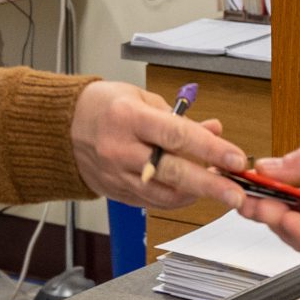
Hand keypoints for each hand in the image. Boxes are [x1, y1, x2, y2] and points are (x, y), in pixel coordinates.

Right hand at [72, 81, 246, 212]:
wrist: (61, 128)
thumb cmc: (102, 106)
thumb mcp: (141, 98)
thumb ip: (179, 118)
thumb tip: (214, 132)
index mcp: (128, 117)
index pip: (176, 135)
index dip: (210, 149)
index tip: (235, 159)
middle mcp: (120, 149)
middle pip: (173, 172)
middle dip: (210, 185)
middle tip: (237, 194)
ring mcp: (116, 174)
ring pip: (163, 194)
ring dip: (196, 194)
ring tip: (219, 189)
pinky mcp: (116, 192)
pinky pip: (152, 201)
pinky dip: (175, 199)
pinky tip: (192, 192)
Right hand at [232, 126, 299, 282]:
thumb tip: (269, 167)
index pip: (294, 181)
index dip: (270, 181)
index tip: (247, 178)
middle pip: (291, 210)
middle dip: (266, 203)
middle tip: (246, 196)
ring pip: (298, 234)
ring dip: (278, 221)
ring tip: (264, 208)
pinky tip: (293, 224)